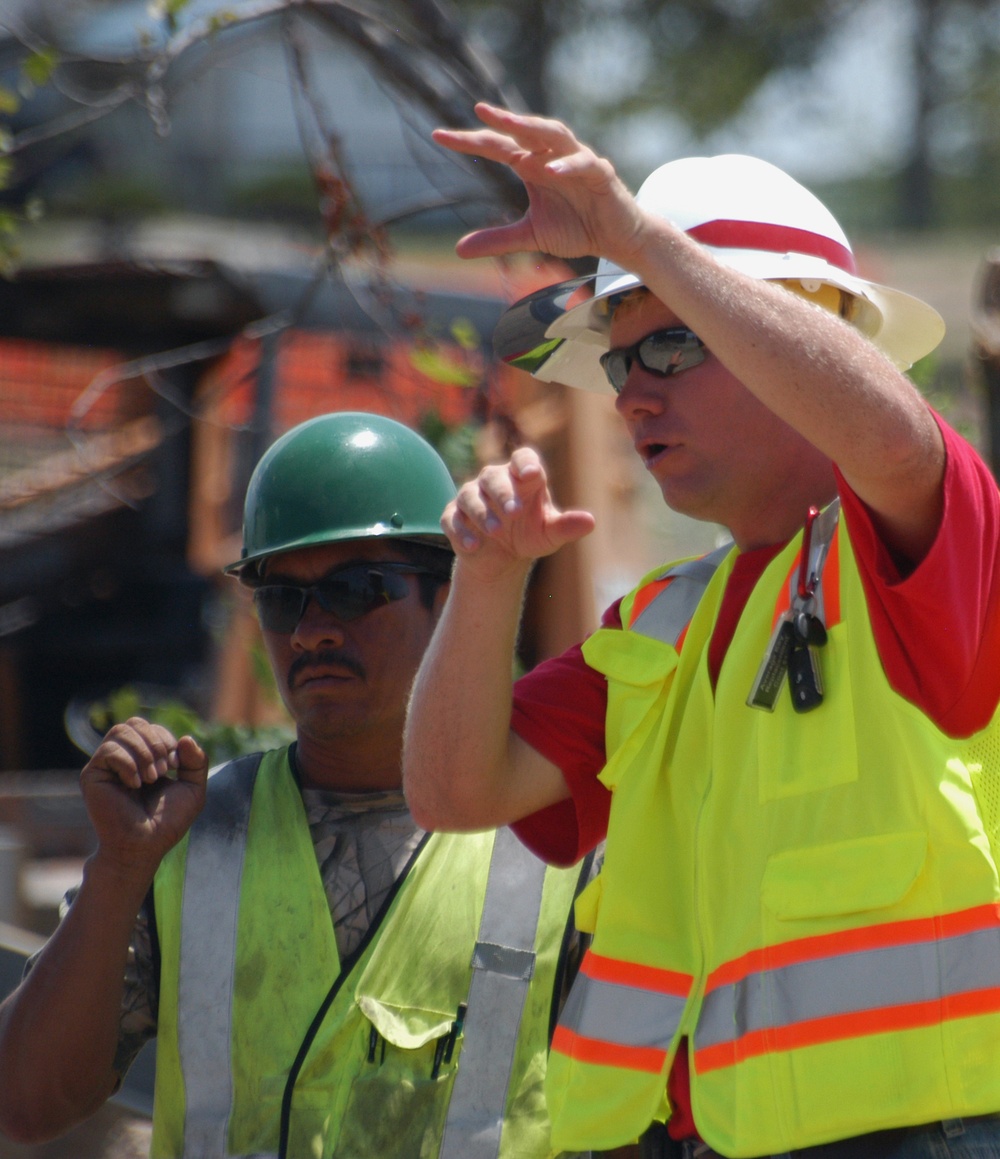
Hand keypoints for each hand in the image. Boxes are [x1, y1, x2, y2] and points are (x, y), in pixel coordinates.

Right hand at [80, 717, 207, 878]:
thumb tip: (186, 738)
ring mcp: (106, 766)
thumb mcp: (193, 788)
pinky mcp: (92, 776)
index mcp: (143, 758)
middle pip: (134, 722)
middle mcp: (122, 759)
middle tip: (165, 769)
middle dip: (156, 741)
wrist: (145, 845)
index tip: (175, 767)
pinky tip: (135, 784)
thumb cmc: (167, 822)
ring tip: (151, 778)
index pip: (150, 727)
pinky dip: (128, 764)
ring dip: (144, 752)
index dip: (167, 739)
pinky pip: (109, 751)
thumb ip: (197, 761)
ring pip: (121, 731)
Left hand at [432, 103, 646, 269]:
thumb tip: (457, 249)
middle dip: (502, 119)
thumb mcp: (530, 235)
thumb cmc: (576, 228)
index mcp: (531, 164)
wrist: (616, 239)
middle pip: (523, 130)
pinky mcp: (601, 173)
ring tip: (510, 122)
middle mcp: (551, 156)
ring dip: (533, 126)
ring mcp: (577, 160)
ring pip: (554, 134)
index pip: (496, 146)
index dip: (469, 141)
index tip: (438, 136)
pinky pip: (583, 164)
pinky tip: (551, 170)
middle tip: (478, 109)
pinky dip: (568, 165)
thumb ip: (498, 239)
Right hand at [443, 447, 594, 579]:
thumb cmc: (529, 536)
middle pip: (493, 477)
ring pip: (469, 495)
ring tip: (495, 532)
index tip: (532, 474)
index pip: (523, 458)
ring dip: (481, 512)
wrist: (501, 559)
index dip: (525, 463)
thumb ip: (566, 526)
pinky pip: (451, 518)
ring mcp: (471, 497)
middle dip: (502, 493)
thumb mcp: (549, 534)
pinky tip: (473, 546)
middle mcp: (494, 482)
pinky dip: (460, 531)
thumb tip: (590, 522)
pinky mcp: (454, 516)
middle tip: (514, 512)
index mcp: (521, 478)